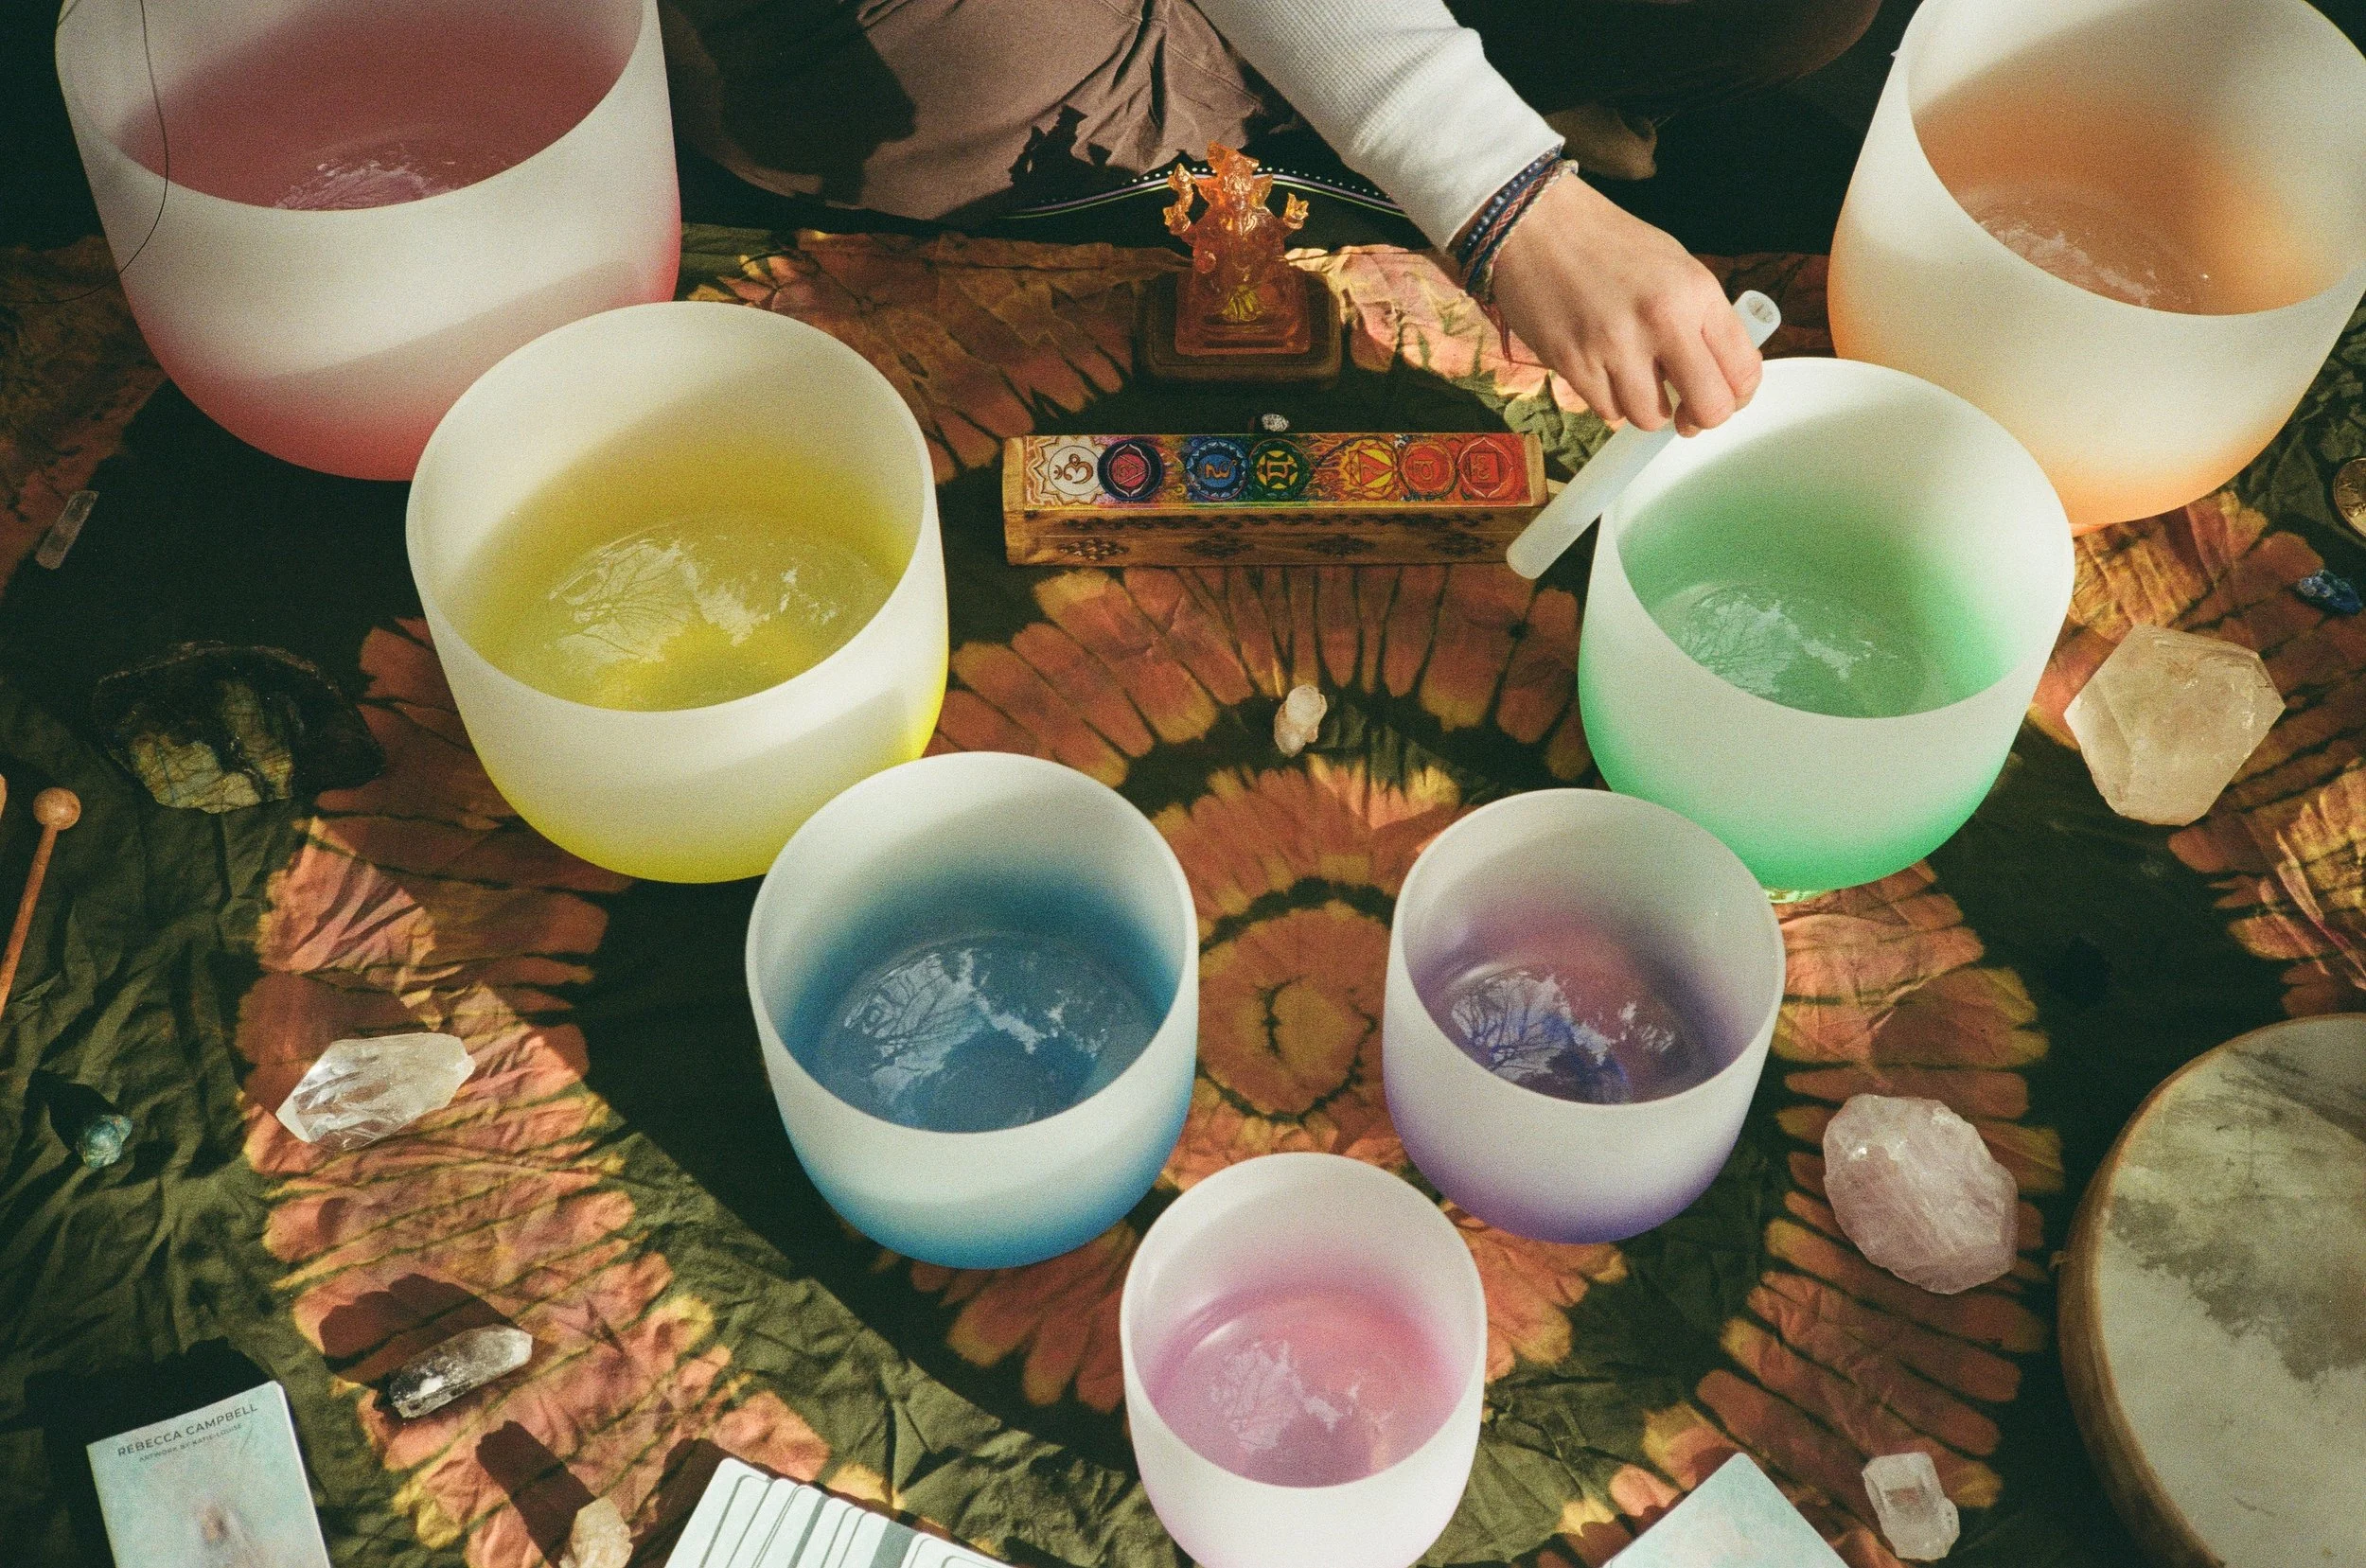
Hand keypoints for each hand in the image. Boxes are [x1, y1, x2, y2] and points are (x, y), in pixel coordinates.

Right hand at [1484, 172, 1761, 435]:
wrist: (1536, 224)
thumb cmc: (1607, 242)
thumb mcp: (1675, 264)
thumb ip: (1701, 317)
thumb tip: (1718, 371)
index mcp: (1695, 292)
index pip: (1742, 372)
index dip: (1738, 397)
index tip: (1724, 398)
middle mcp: (1661, 320)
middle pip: (1708, 408)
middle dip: (1699, 418)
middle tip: (1686, 411)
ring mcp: (1615, 345)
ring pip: (1651, 418)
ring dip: (1647, 408)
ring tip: (1635, 378)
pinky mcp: (1573, 363)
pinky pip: (1606, 410)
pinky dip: (1609, 398)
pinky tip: (1602, 368)